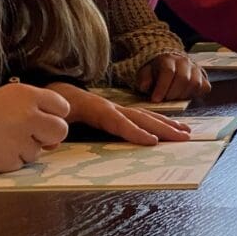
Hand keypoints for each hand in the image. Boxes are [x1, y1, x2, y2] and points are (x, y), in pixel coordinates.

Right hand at [0, 84, 70, 173]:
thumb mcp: (11, 98)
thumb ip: (39, 111)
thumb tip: (56, 143)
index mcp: (27, 95)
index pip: (63, 107)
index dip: (53, 114)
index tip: (39, 117)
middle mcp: (26, 116)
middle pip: (61, 131)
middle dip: (49, 134)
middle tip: (28, 133)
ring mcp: (17, 139)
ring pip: (39, 150)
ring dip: (25, 148)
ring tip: (2, 138)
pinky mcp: (7, 160)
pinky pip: (22, 163)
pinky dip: (11, 159)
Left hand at [46, 83, 190, 144]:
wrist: (56, 92)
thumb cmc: (53, 106)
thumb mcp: (50, 117)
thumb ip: (52, 130)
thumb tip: (52, 144)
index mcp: (94, 109)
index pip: (118, 122)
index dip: (134, 132)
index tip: (152, 142)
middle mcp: (111, 107)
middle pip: (140, 117)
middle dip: (163, 127)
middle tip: (184, 138)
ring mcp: (117, 108)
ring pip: (145, 115)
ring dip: (167, 124)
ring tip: (186, 132)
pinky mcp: (118, 111)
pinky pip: (141, 116)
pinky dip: (159, 122)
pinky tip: (171, 127)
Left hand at [136, 53, 210, 101]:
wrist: (171, 62)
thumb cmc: (157, 70)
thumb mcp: (145, 72)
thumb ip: (144, 78)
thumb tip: (145, 86)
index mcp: (169, 59)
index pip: (168, 72)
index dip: (162, 87)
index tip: (155, 100)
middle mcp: (185, 62)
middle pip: (183, 78)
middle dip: (172, 93)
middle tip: (165, 100)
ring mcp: (196, 68)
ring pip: (195, 83)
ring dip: (184, 95)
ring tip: (174, 98)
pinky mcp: (204, 76)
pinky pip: (205, 87)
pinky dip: (197, 94)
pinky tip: (186, 95)